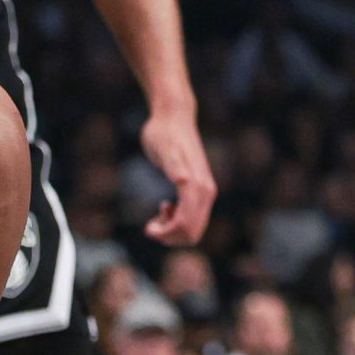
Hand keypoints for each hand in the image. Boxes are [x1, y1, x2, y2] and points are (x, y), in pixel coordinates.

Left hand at [139, 108, 215, 246]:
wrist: (172, 117)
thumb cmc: (164, 133)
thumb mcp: (164, 149)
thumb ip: (174, 165)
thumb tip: (182, 181)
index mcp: (198, 187)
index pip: (187, 226)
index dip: (166, 234)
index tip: (147, 228)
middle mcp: (206, 191)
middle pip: (193, 233)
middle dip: (170, 237)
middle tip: (150, 225)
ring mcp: (204, 190)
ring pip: (193, 229)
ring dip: (173, 230)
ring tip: (157, 214)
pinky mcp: (198, 189)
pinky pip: (192, 217)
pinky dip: (176, 220)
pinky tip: (165, 206)